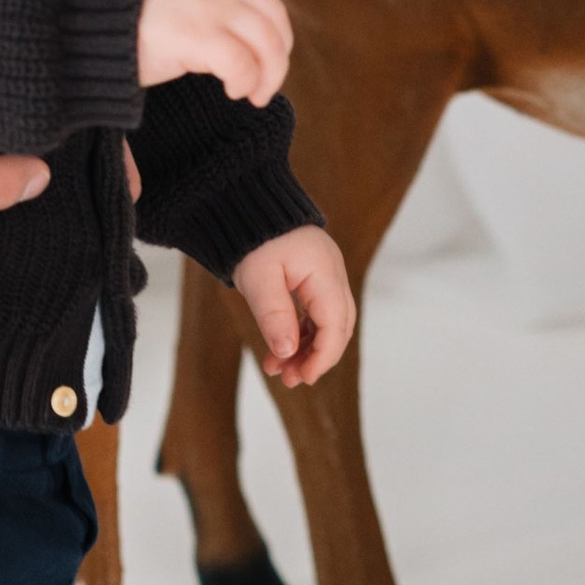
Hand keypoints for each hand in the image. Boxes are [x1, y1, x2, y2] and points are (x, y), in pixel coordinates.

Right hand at [138, 0, 291, 103]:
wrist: (86, 23)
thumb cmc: (126, 21)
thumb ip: (212, 6)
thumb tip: (249, 41)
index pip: (268, 3)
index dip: (278, 37)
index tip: (268, 62)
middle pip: (272, 25)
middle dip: (277, 63)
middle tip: (263, 90)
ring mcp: (208, 8)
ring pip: (265, 46)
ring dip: (266, 77)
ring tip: (251, 95)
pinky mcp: (197, 35)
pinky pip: (241, 64)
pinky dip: (244, 82)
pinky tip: (231, 92)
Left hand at [233, 227, 353, 386]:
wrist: (247, 205)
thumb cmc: (254, 235)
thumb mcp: (259, 278)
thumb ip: (275, 316)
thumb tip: (288, 353)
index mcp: (325, 274)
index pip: (335, 326)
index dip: (322, 357)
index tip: (303, 378)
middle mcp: (333, 277)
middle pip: (337, 328)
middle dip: (316, 358)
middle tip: (288, 379)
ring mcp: (324, 277)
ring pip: (326, 323)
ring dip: (305, 349)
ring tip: (277, 369)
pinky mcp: (312, 280)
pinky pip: (314, 313)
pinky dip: (299, 334)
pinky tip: (279, 349)